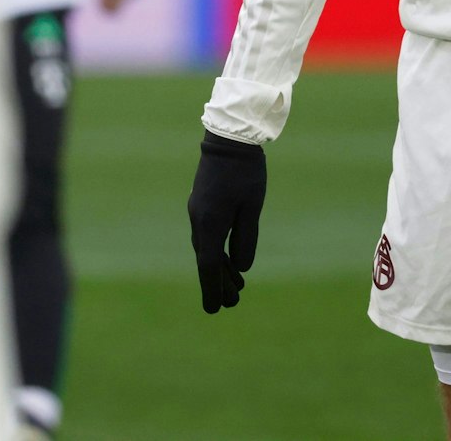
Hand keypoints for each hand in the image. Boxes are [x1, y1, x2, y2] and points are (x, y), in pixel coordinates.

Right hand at [188, 129, 265, 313]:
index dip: (212, 289)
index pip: (208, 266)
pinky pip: (207, 236)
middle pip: (206, 260)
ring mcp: (198, 211)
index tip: (215, 310)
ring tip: (236, 286)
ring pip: (206, 248)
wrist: (228, 140)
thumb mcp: (251, 208)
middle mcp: (199, 220)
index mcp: (210, 223)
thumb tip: (241, 268)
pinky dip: (216, 251)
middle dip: (218, 284)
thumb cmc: (245, 173)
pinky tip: (228, 259)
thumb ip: (246, 239)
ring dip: (218, 269)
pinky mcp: (201, 204)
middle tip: (232, 304)